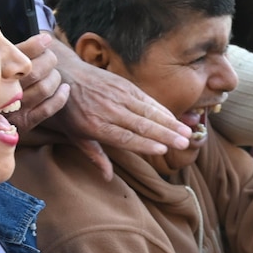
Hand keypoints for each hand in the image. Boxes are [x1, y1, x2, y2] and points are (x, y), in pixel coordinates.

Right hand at [5, 33, 69, 133]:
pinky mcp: (23, 123)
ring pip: (44, 88)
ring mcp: (12, 110)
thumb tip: (42, 37)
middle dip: (49, 60)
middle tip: (50, 56)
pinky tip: (64, 89)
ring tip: (53, 73)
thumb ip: (5, 53)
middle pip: (35, 71)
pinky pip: (47, 109)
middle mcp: (2, 92)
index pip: (19, 55)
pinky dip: (60, 97)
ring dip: (54, 78)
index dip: (36, 45)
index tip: (46, 39)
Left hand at [42, 38, 190, 180]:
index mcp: (95, 125)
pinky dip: (162, 109)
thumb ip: (94, 156)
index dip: (144, 144)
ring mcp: (117, 95)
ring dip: (170, 122)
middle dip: (165, 134)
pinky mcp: (124, 85)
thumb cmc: (69, 111)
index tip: (162, 150)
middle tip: (184, 143)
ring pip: (148, 111)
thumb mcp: (75, 136)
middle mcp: (109, 110)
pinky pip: (146, 99)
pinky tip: (174, 118)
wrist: (65, 74)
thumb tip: (107, 179)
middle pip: (141, 125)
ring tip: (186, 132)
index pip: (124, 137)